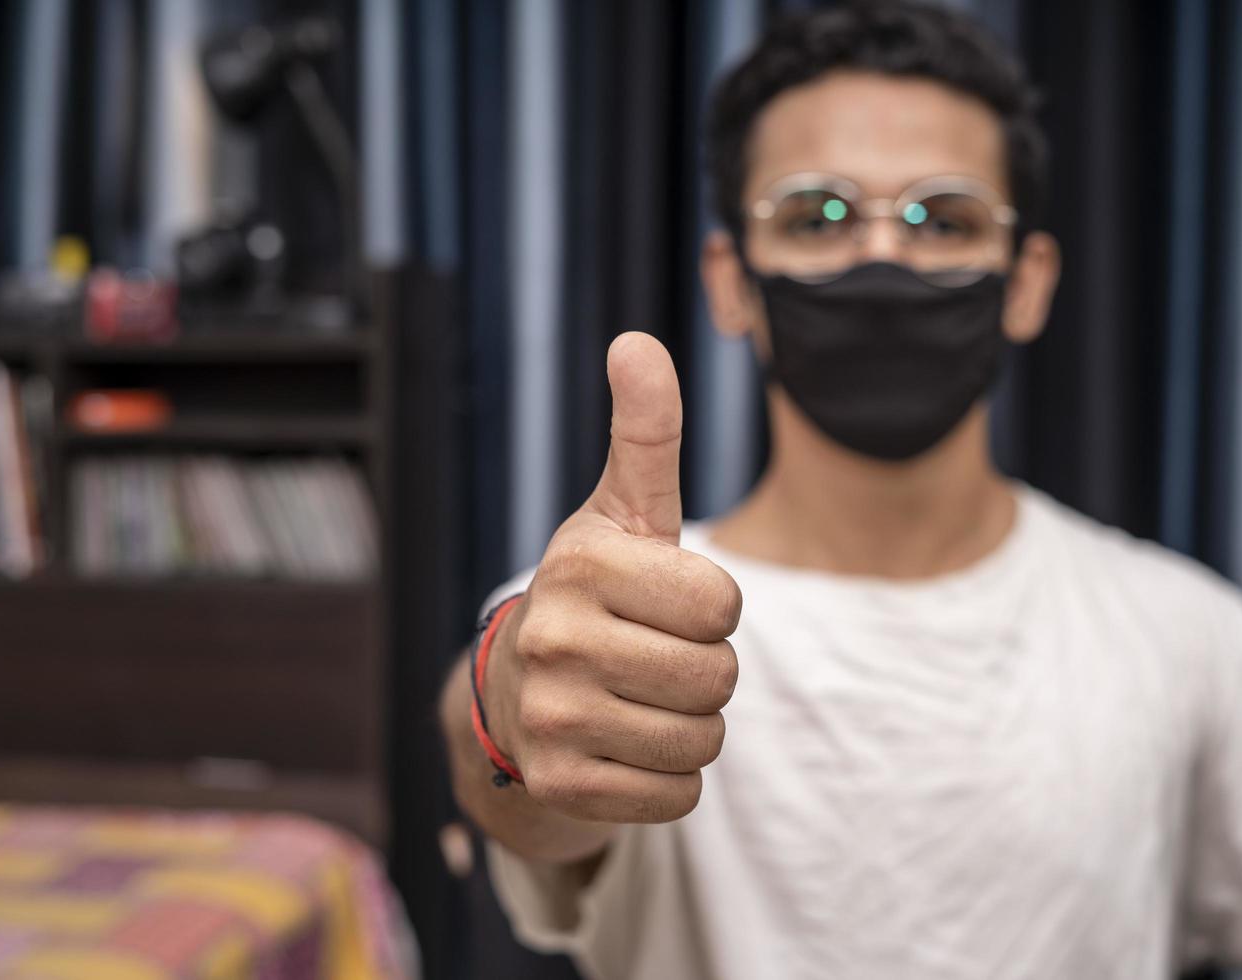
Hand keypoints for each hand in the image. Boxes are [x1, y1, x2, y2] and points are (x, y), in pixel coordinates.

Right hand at [485, 332, 742, 823]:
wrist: (518, 692)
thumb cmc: (596, 593)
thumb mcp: (622, 510)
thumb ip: (645, 432)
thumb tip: (638, 341)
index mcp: (580, 565)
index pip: (723, 604)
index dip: (711, 607)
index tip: (664, 602)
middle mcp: (553, 641)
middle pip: (717, 678)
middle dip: (707, 672)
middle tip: (655, 656)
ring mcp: (550, 720)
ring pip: (704, 742)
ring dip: (691, 727)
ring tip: (640, 700)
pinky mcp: (561, 787)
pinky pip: (677, 796)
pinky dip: (669, 779)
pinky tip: (625, 747)